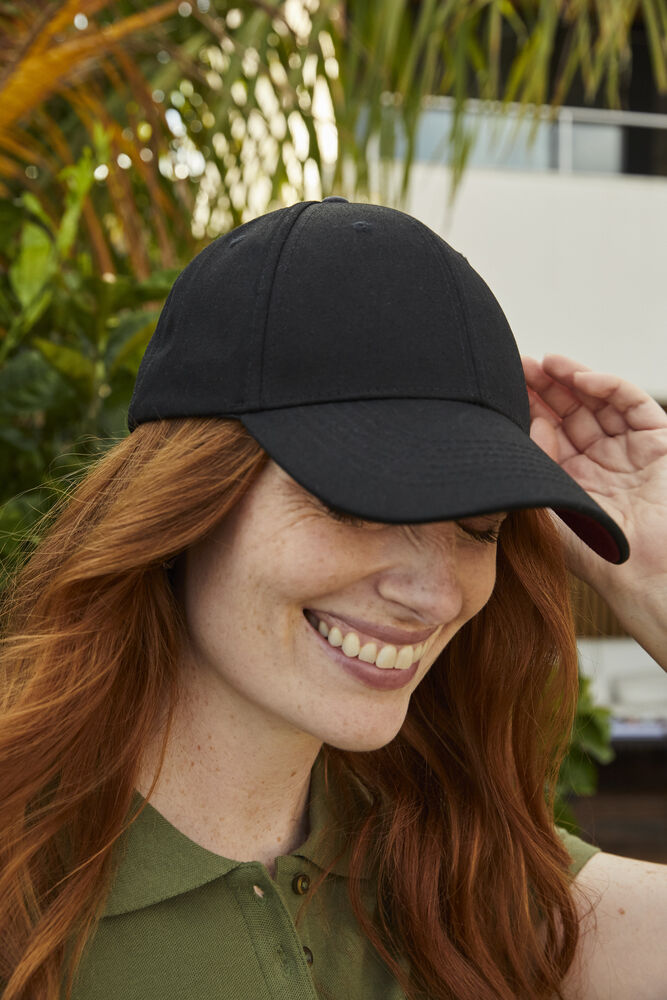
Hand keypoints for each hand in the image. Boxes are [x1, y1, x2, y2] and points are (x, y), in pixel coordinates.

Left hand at [522, 354, 666, 667]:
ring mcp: (630, 447)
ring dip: (571, 377)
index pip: (549, 431)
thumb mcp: (555, 505)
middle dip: (545, 386)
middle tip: (517, 365)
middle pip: (571, 410)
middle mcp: (602, 459)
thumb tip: (532, 424)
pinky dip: (608, 386)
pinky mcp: (659, 440)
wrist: (647, 573)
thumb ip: (540, 465)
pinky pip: (632, 403)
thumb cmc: (599, 552)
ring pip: (598, 400)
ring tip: (543, 363)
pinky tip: (579, 378)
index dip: (528, 407)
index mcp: (575, 477)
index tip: (501, 387)